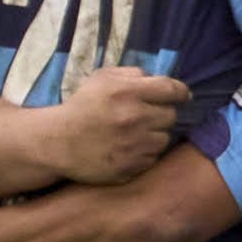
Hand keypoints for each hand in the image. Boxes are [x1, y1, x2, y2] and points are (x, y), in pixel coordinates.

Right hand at [47, 66, 191, 186]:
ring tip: (135, 134)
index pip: (172, 89)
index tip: (183, 96)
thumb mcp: (102, 79)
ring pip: (164, 139)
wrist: (58, 142)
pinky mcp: (130, 167)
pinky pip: (152, 158)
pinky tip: (128, 149)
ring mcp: (134, 145)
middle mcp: (135, 118)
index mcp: (128, 92)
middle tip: (146, 116)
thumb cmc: (81, 106)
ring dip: (154, 135)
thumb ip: (131, 74)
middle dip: (161, 114)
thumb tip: (156, 78)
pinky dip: (144, 153)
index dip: (181, 92)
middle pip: (171, 116)